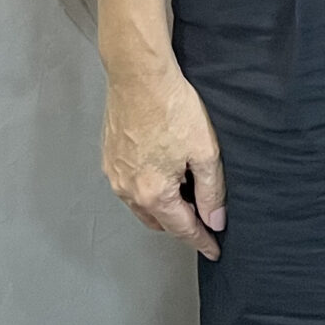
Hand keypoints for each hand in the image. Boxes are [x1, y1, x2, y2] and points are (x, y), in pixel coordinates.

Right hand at [100, 62, 225, 258]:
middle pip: (159, 220)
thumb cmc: (172, 107)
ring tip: (185, 194)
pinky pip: (130, 185)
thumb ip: (211, 190)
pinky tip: (162, 173)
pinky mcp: (109, 157)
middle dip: (181, 224)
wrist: (139, 75)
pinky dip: (147, 188)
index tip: (214, 249)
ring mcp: (115, 174)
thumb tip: (215, 220)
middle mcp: (128, 190)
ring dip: (163, 207)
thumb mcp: (205, 151)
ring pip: (142, 204)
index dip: (202, 241)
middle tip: (203, 218)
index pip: (182, 229)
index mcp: (153, 194)